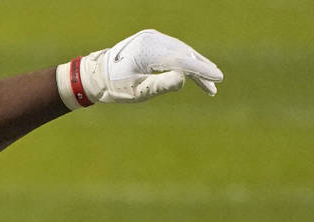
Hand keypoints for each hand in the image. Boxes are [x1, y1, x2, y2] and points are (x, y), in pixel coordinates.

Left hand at [57, 29, 222, 107]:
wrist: (96, 74)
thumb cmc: (115, 87)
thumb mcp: (137, 92)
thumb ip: (161, 85)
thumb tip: (185, 78)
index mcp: (147, 52)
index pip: (180, 60)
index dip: (200, 70)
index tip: (217, 78)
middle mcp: (152, 40)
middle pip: (184, 54)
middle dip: (201, 69)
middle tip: (217, 83)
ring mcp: (152, 38)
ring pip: (181, 51)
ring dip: (196, 65)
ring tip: (210, 81)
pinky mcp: (153, 41)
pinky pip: (174, 50)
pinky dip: (185, 61)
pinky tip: (194, 71)